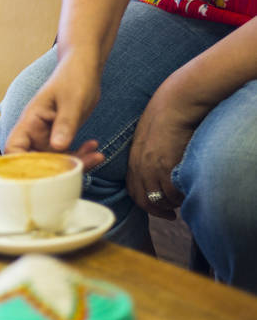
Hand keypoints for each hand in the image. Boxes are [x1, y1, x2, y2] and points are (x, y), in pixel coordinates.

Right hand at [4, 55, 104, 170]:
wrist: (84, 68)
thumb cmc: (74, 78)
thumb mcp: (72, 101)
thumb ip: (65, 123)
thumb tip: (59, 146)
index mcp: (30, 121)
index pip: (14, 148)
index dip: (19, 165)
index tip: (40, 174)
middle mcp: (35, 132)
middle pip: (36, 161)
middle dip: (58, 169)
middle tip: (83, 165)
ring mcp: (48, 135)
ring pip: (55, 160)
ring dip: (75, 162)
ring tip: (97, 156)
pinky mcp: (61, 137)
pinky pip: (68, 153)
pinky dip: (82, 155)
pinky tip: (95, 146)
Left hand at [126, 81, 205, 219]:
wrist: (174, 104)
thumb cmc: (165, 116)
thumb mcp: (148, 137)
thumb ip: (149, 154)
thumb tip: (158, 167)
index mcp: (133, 158)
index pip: (132, 189)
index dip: (144, 202)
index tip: (156, 209)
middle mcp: (138, 165)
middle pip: (142, 199)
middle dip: (156, 210)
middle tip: (170, 216)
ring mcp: (151, 166)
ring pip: (158, 198)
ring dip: (170, 204)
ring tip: (181, 201)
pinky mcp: (165, 164)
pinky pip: (170, 191)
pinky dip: (178, 196)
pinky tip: (186, 193)